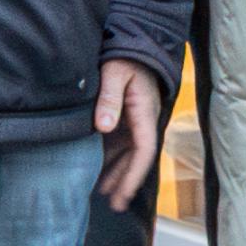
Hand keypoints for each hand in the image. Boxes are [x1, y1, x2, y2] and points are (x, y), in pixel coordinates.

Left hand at [94, 57, 169, 208]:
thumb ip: (109, 99)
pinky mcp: (125, 116)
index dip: (133, 175)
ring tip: (105, 194)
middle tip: (114, 205)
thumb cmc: (125, 56)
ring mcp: (135, 119)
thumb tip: (104, 127)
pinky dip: (112, 158)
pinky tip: (99, 170)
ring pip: (129, 153)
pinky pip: (121, 143)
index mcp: (145, 112)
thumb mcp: (115, 73)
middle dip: (126, 181)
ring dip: (118, 172)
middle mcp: (143, 120)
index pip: (144, 151)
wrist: (134, 41)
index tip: (123, 194)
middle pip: (137, 158)